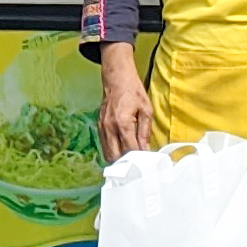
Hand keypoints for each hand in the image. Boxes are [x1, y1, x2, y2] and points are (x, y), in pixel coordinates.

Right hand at [97, 41, 152, 164]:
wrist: (117, 78)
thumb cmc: (133, 91)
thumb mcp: (146, 110)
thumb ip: (145, 132)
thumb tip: (146, 150)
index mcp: (123, 123)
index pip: (130, 149)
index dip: (139, 159)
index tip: (146, 164)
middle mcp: (110, 127)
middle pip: (115, 156)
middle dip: (127, 164)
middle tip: (138, 167)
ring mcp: (102, 127)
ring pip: (108, 153)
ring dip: (119, 160)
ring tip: (131, 163)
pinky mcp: (99, 126)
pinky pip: (105, 145)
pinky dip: (113, 151)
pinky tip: (122, 152)